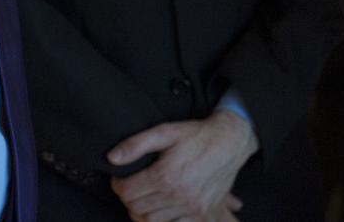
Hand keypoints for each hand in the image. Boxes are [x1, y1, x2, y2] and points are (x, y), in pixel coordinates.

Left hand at [107, 110, 258, 221]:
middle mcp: (177, 195)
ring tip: (146, 194)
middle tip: (133, 184)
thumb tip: (112, 158)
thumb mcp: (166, 131)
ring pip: (150, 220)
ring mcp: (190, 207)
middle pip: (136, 207)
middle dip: (130, 196)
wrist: (231, 141)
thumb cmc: (198, 135)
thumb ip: (137, 144)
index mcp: (165, 175)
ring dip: (143, 209)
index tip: (121, 177)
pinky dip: (162, 219)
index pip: (126, 191)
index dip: (118, 184)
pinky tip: (162, 206)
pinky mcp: (201, 213)